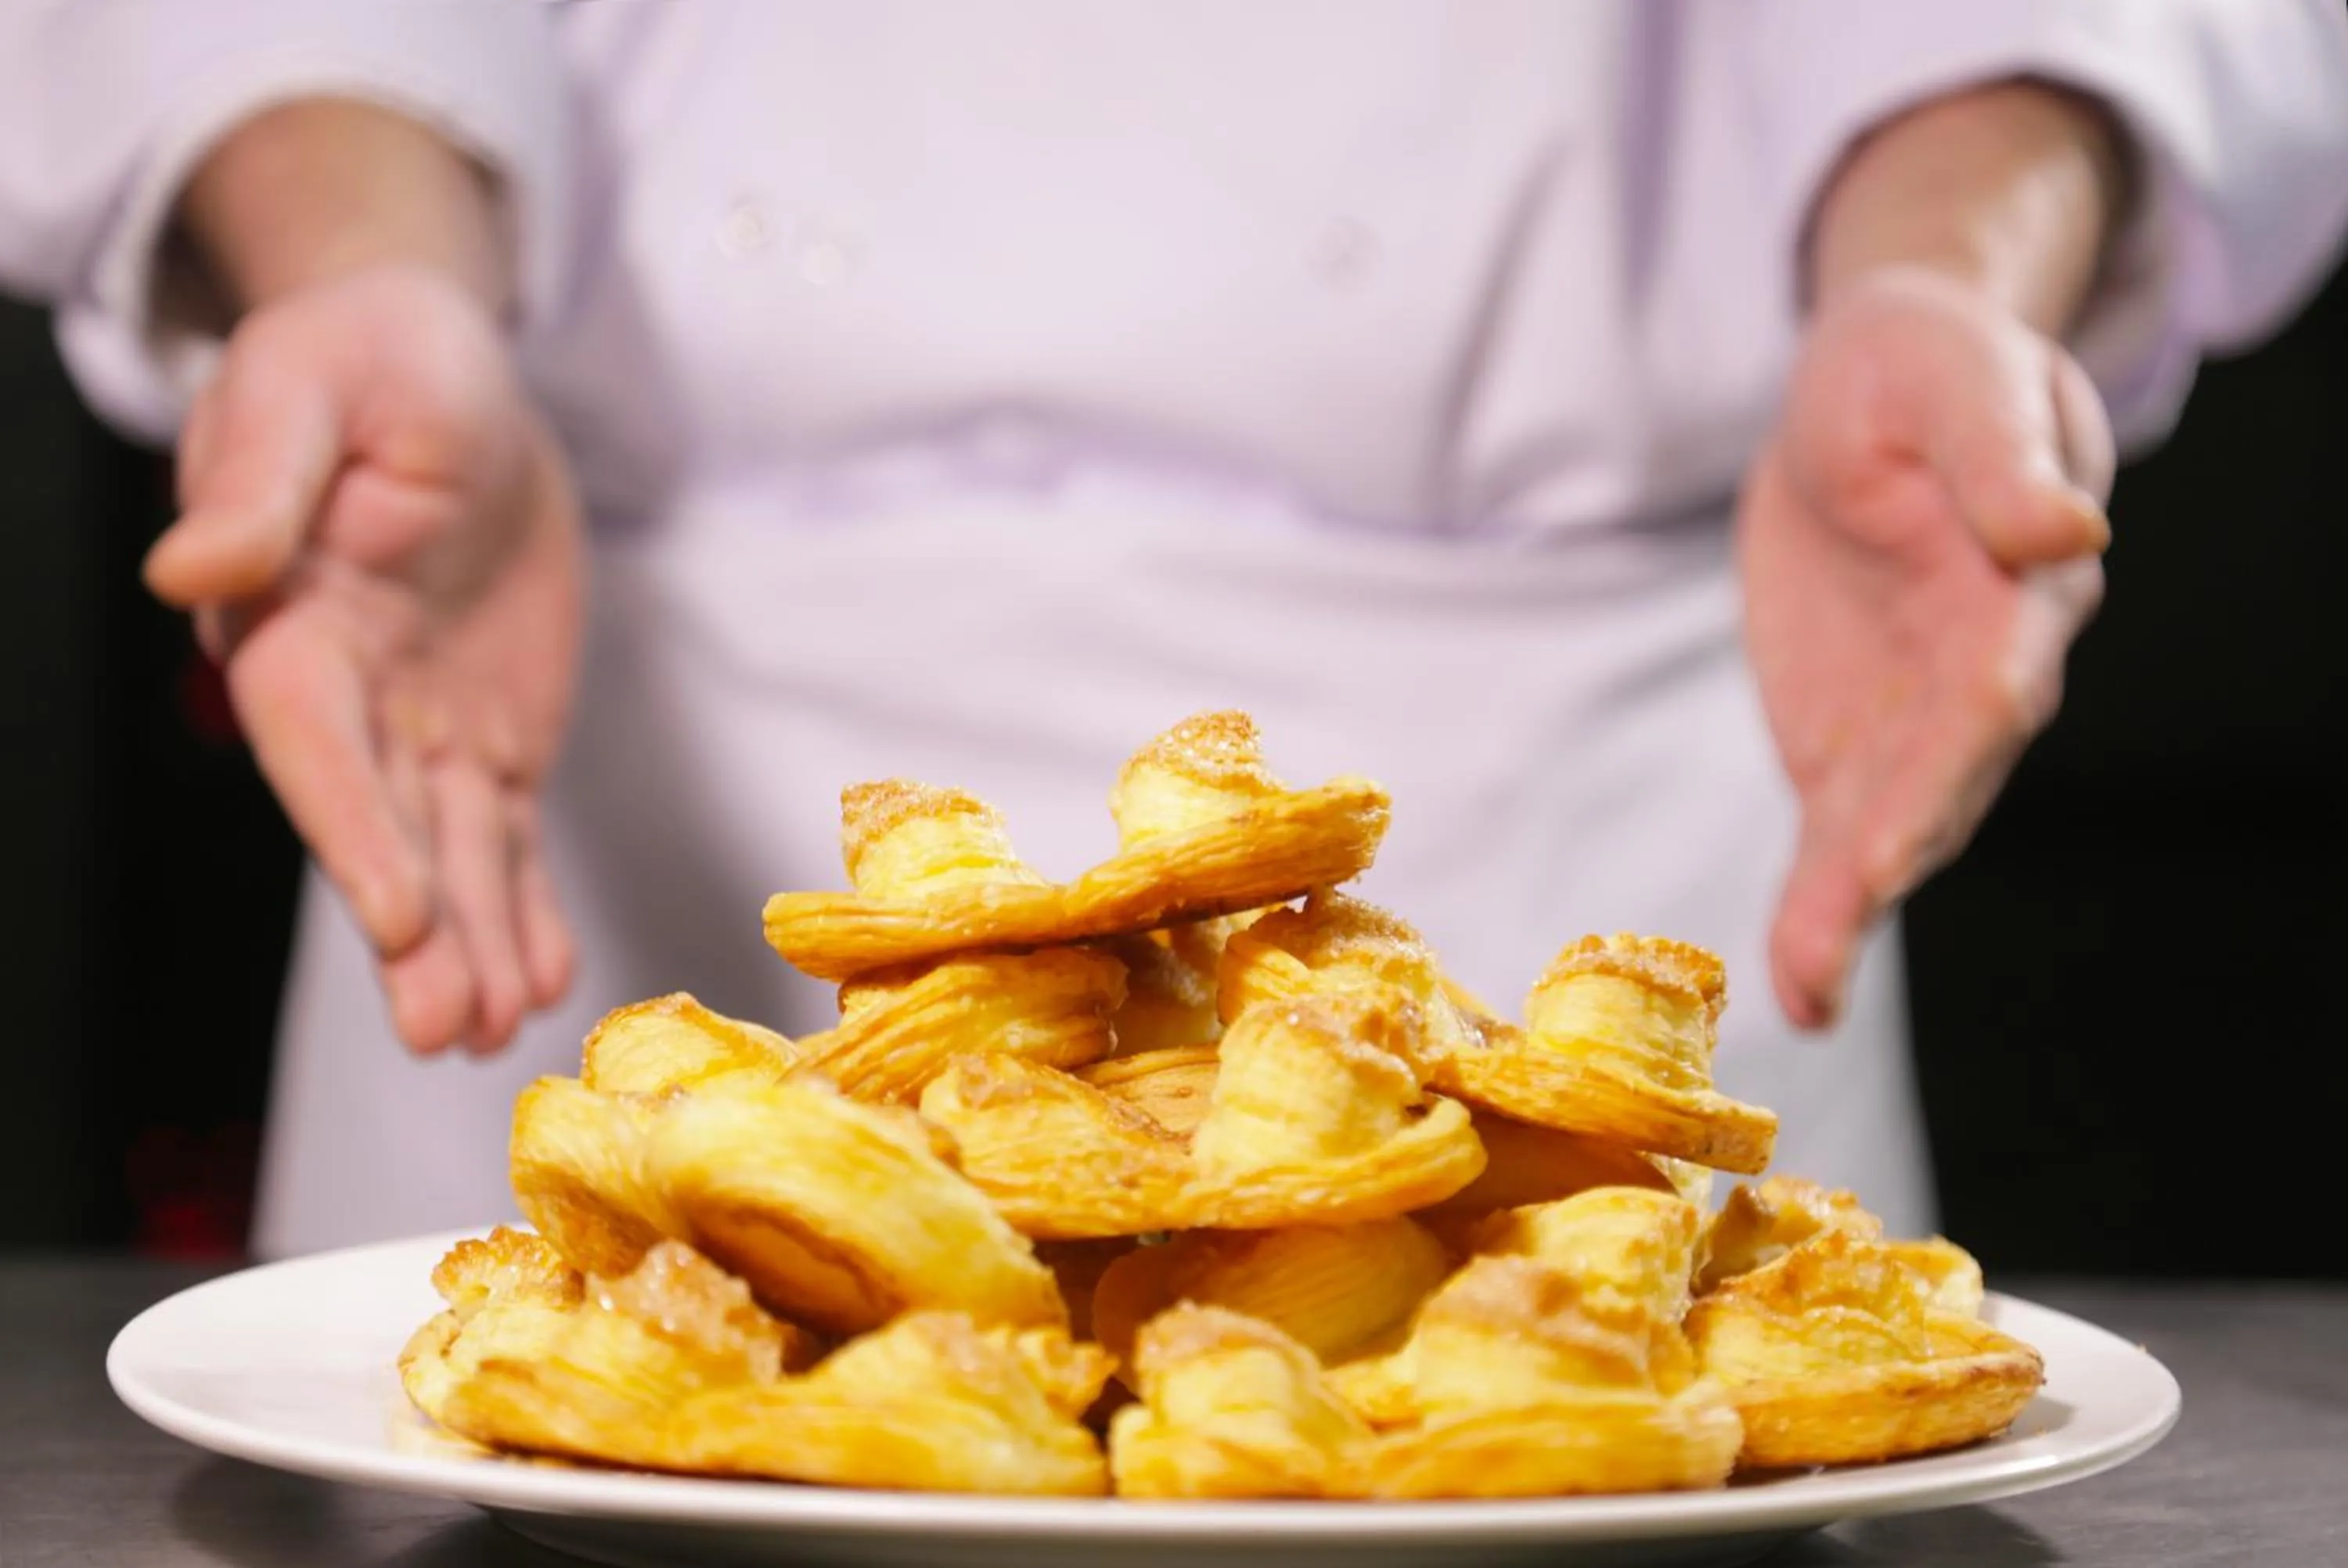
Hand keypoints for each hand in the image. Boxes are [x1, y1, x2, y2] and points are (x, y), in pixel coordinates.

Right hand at [147, 265, 584, 1052]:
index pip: (315, 741)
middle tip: (443, 1029)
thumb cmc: (367, 360)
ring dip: (471, 946)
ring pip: (449, 852)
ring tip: (493, 1032)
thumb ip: (261, 479)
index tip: (398, 914)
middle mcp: (351, 693)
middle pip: (379, 825)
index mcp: (290, 616)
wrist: (447, 376)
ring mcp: (423, 724)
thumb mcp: (313, 384)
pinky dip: (526, 907)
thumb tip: (196, 569)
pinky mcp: (491, 735)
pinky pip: (510, 834)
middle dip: (414, 931)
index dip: (352, 829)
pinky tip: (544, 979)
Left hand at [1739, 266, 2110, 1028]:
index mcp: (2021, 581)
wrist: (1872, 391)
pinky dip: (1818, 903)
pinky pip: (1837, 829)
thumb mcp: (1953, 377)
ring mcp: (1917, 716)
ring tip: (1808, 986)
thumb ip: (1998, 457)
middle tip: (1838, 927)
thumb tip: (2065, 529)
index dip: (1952, 755)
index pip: (1996, 679)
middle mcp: (1986, 668)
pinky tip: (1800, 981)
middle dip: (1891, 852)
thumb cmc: (1924, 371)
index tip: (1902, 826)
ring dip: (1848, 906)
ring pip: (1891, 824)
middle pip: (1945, 777)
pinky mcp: (1853, 739)